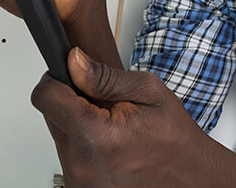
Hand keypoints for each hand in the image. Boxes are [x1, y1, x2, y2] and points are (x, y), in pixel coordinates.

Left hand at [31, 48, 226, 187]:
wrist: (189, 176)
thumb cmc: (174, 137)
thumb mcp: (147, 91)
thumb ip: (103, 77)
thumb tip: (73, 60)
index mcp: (97, 137)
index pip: (46, 97)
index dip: (58, 78)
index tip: (75, 76)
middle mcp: (81, 164)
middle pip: (49, 114)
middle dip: (71, 100)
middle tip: (105, 103)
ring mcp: (79, 180)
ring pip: (58, 132)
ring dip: (77, 121)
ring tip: (111, 124)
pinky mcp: (79, 186)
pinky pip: (67, 152)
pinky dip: (82, 141)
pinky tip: (108, 140)